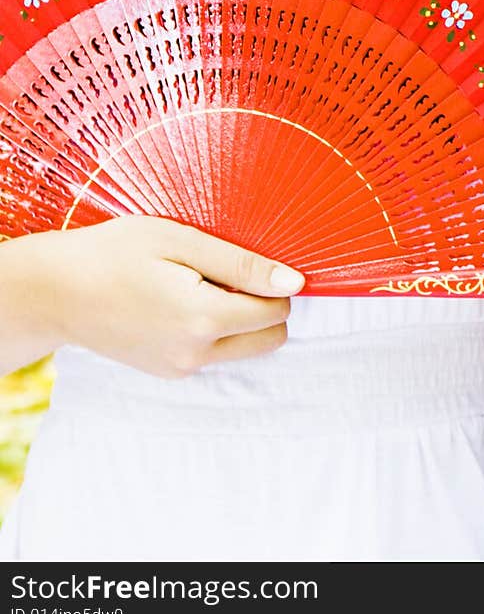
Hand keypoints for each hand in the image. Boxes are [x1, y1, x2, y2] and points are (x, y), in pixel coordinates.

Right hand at [33, 216, 304, 379]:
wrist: (58, 290)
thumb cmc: (117, 252)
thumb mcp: (182, 241)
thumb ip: (242, 265)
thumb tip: (295, 282)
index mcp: (203, 318)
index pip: (276, 311)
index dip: (274, 282)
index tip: (250, 260)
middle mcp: (196, 354)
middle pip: (269, 339)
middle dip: (264, 306)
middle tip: (228, 273)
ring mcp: (180, 368)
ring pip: (244, 349)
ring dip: (241, 320)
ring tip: (201, 285)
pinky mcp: (167, 372)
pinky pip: (214, 354)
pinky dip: (214, 331)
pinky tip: (181, 302)